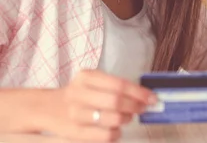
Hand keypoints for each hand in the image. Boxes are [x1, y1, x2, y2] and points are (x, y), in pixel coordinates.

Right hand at [37, 69, 156, 141]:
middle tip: (142, 108)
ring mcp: (75, 114)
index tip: (152, 98)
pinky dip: (116, 133)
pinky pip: (104, 136)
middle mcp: (78, 93)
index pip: (119, 84)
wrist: (48, 108)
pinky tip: (117, 129)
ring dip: (126, 119)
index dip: (139, 92)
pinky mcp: (74, 133)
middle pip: (116, 101)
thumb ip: (115, 86)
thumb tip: (145, 96)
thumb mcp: (93, 82)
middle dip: (135, 106)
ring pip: (111, 120)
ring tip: (128, 117)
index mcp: (86, 77)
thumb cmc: (80, 94)